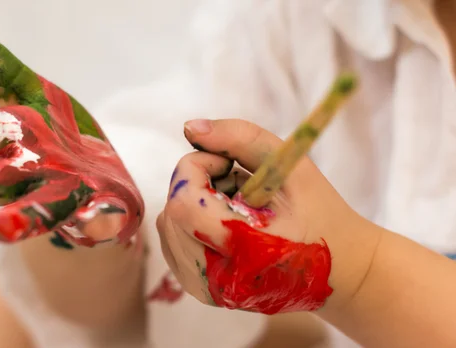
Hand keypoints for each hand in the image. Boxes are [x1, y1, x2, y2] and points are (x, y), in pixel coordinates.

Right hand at [0, 17, 143, 247]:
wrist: (107, 179)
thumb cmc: (57, 138)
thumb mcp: (29, 93)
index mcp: (9, 142)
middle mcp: (30, 174)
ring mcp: (67, 195)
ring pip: (40, 208)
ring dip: (20, 218)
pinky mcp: (104, 210)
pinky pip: (101, 218)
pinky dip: (98, 221)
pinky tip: (100, 221)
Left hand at [157, 119, 379, 314]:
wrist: (339, 272)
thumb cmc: (320, 215)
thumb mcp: (290, 166)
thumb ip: (240, 137)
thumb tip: (188, 127)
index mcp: (246, 248)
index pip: (183, 201)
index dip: (197, 168)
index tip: (227, 164)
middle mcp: (220, 277)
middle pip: (172, 212)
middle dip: (194, 184)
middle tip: (233, 183)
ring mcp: (208, 289)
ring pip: (167, 227)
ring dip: (191, 203)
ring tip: (231, 204)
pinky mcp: (203, 292)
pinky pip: (173, 245)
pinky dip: (188, 224)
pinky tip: (222, 222)